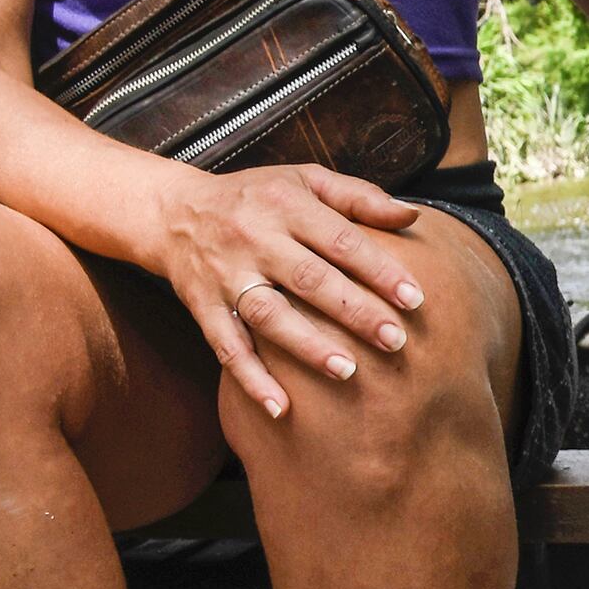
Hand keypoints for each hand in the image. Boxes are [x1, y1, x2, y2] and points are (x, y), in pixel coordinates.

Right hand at [148, 164, 427, 418]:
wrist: (173, 212)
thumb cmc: (257, 197)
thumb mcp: (305, 180)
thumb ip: (360, 197)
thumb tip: (413, 216)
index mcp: (287, 206)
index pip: (341, 241)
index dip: (379, 270)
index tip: (415, 300)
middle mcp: (255, 240)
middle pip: (310, 280)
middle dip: (354, 313)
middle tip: (395, 341)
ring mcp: (227, 276)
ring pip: (269, 315)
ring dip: (307, 346)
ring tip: (347, 371)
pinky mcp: (202, 306)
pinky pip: (226, 346)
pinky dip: (250, 379)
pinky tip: (280, 408)